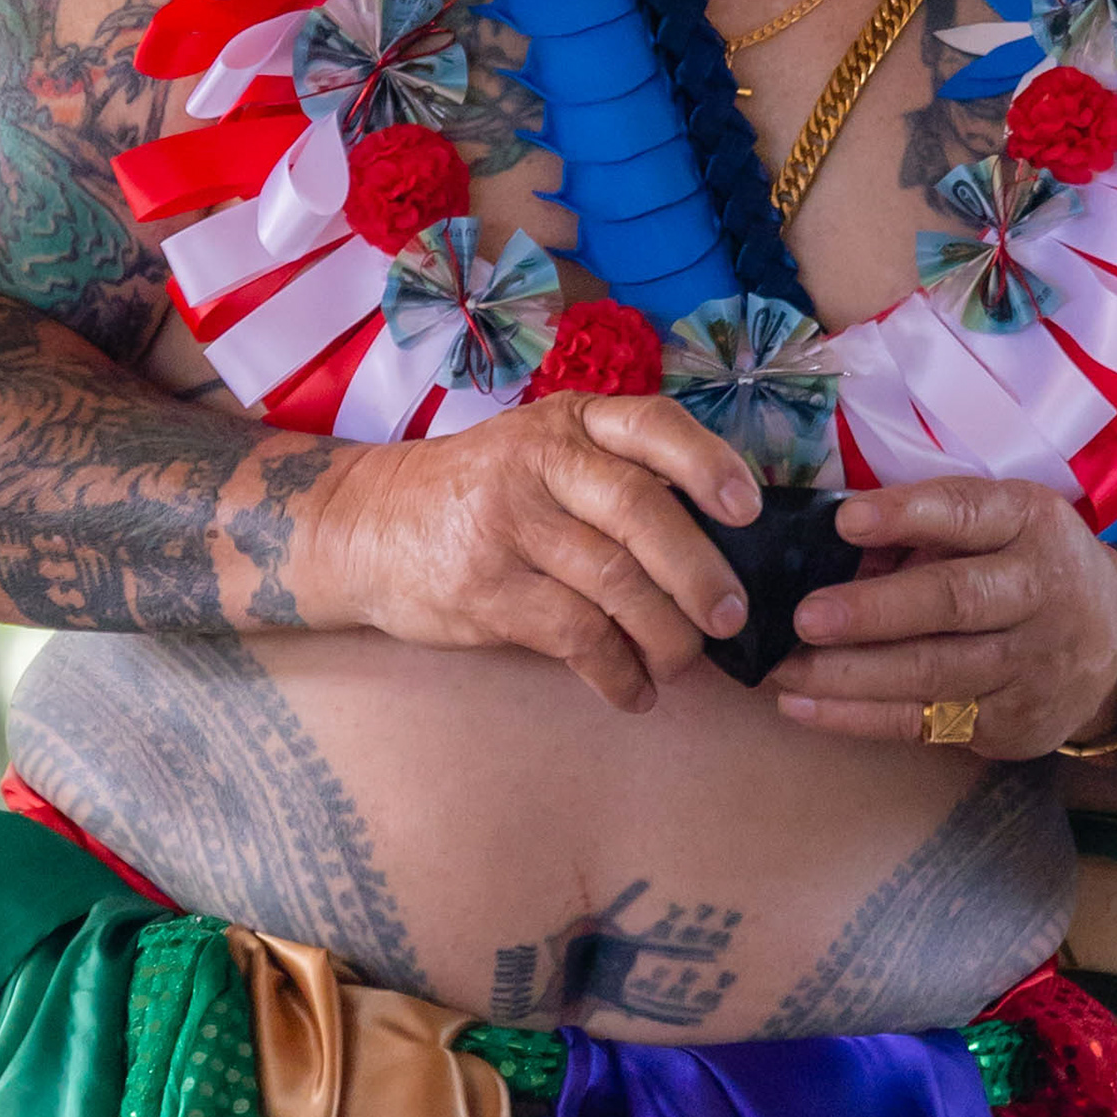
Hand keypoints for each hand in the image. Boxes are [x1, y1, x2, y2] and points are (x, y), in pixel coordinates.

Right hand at [289, 393, 764, 713]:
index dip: (709, 464)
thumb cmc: (479, 493)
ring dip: (665, 635)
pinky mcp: (485, 589)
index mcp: (568, 423)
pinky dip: (617, 674)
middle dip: (699, 573)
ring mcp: (507, 525)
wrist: (366, 525)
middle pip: (640, 512)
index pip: (651, 425)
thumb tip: (721, 544)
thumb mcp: (540, 453)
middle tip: (731, 617)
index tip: (750, 510)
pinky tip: (635, 693)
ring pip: (614, 584)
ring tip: (684, 663)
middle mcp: (538, 462)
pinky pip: (575, 637)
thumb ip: (613, 477)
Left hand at [773, 478, 1116, 762]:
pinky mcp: (1011, 723)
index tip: (846, 521)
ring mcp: (1030, 665)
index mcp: (1031, 523)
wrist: (1116, 644)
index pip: (969, 513)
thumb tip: (831, 546)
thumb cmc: (1028, 566)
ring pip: (932, 673)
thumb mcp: (1003, 522)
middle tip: (806, 618)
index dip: (907, 516)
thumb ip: (928, 529)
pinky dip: (857, 718)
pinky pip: (924, 724)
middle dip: (873, 612)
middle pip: (952, 602)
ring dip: (849, 674)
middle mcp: (1040, 592)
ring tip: (784, 669)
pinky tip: (803, 708)